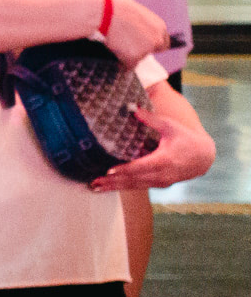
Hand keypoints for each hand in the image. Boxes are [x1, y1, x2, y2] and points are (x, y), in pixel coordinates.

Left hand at [94, 98, 216, 191]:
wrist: (203, 157)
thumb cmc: (185, 138)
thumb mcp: (170, 126)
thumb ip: (151, 119)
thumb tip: (132, 108)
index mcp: (165, 160)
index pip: (141, 167)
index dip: (125, 170)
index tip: (109, 171)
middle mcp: (162, 174)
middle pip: (134, 180)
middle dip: (113, 182)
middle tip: (93, 183)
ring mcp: (161, 182)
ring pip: (135, 186)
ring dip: (115, 187)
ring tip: (95, 187)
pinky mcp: (159, 184)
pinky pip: (139, 187)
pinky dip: (124, 188)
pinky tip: (110, 187)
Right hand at [100, 0, 168, 67]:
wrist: (104, 11)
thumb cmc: (115, 7)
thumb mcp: (136, 13)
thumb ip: (142, 25)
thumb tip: (137, 33)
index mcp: (159, 26)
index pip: (163, 42)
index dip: (151, 44)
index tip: (142, 45)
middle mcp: (157, 39)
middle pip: (151, 51)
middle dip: (140, 50)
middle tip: (126, 45)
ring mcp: (146, 49)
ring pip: (137, 57)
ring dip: (127, 53)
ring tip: (115, 40)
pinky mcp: (134, 57)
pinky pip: (127, 64)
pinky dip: (120, 59)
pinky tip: (112, 47)